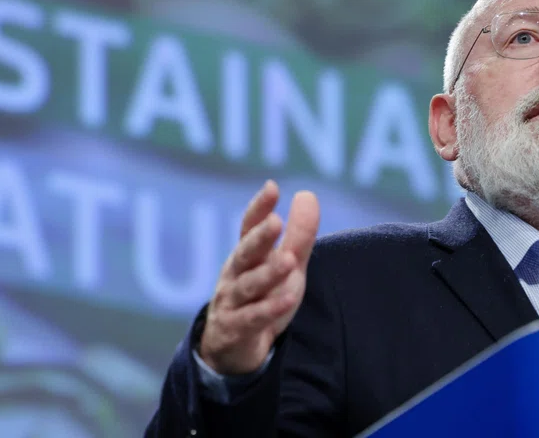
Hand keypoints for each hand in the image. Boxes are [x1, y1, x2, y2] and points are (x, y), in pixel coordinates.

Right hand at [198, 180, 319, 374]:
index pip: (249, 227)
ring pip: (248, 285)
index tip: (272, 188)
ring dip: (267, 273)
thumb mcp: (284, 265)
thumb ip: (298, 234)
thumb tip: (306, 194)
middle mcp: (235, 274)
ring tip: (288, 261)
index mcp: (246, 255)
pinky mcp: (235, 330)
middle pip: (246, 252)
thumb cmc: (262, 297)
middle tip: (276, 221)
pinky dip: (269, 309)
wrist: (232, 350)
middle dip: (260, 237)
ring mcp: (232, 302)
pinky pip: (253, 318)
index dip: (259, 208)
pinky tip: (289, 299)